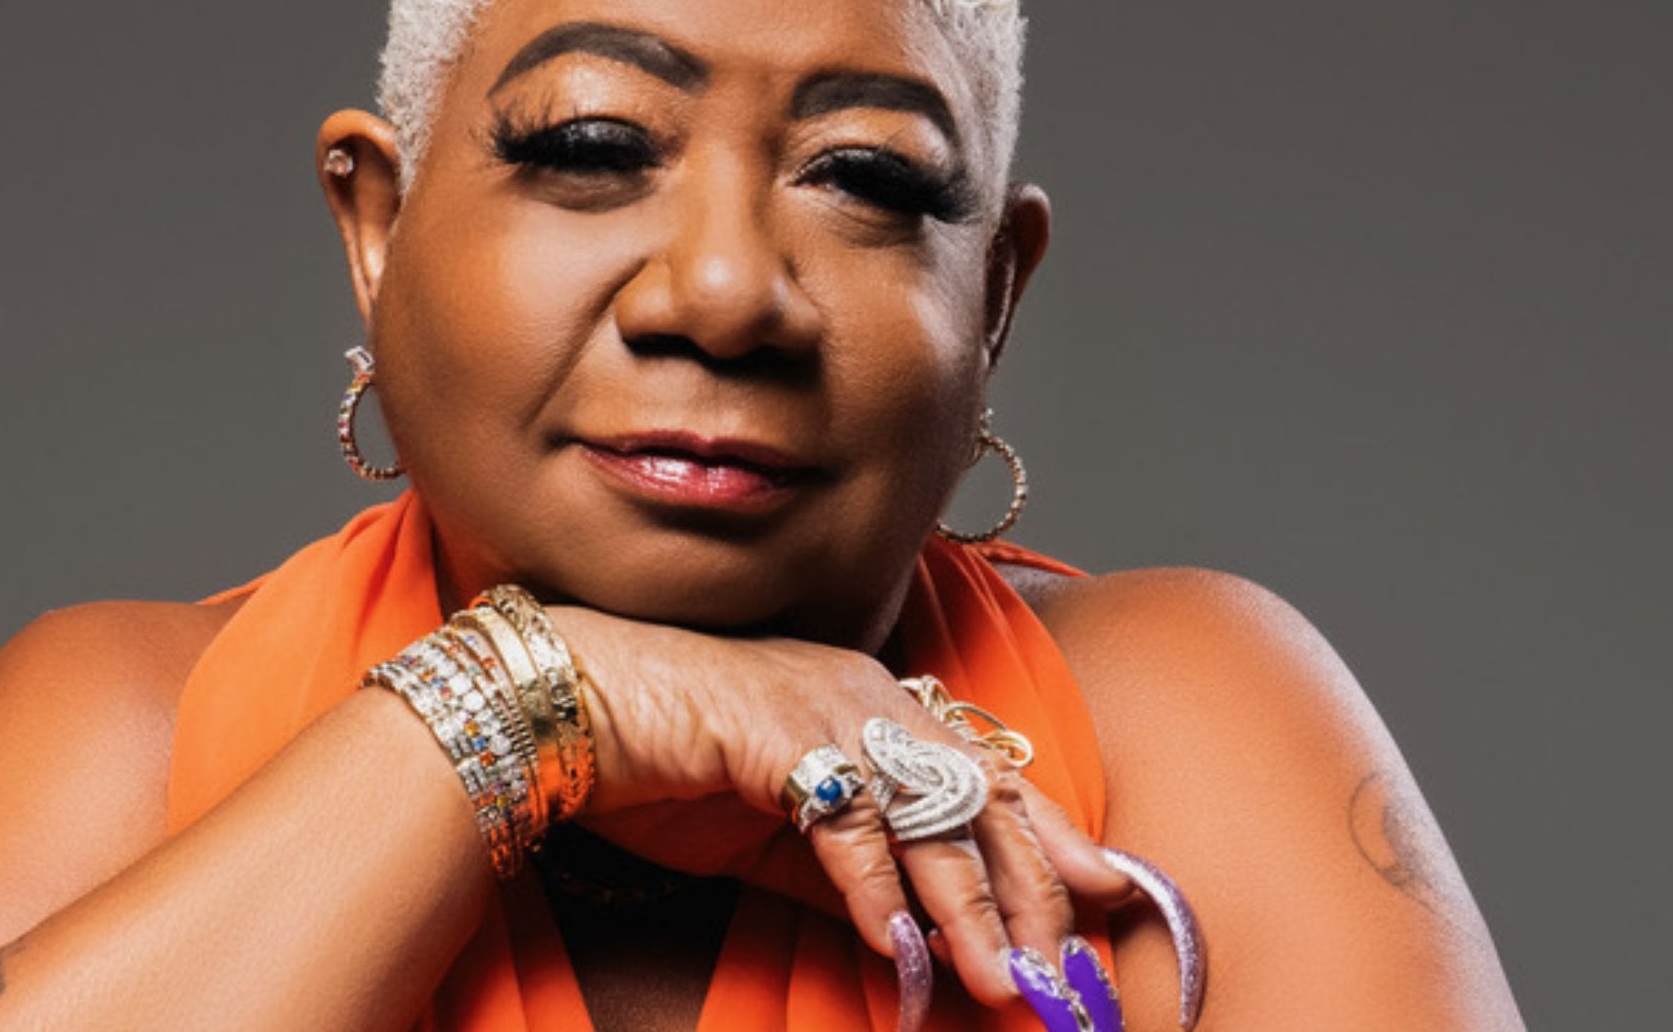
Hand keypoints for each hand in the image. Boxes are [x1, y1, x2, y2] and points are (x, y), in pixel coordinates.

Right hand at [545, 605, 1133, 1012]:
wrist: (563, 705)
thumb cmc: (662, 757)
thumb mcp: (773, 833)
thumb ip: (850, 872)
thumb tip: (918, 936)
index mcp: (876, 704)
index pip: (989, 779)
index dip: (1054, 842)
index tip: (1110, 902)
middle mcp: (867, 693)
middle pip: (980, 798)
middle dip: (1034, 890)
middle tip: (1068, 971)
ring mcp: (824, 704)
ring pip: (927, 813)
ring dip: (969, 906)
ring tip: (1005, 978)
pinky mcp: (775, 731)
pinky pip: (844, 822)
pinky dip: (876, 888)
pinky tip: (899, 946)